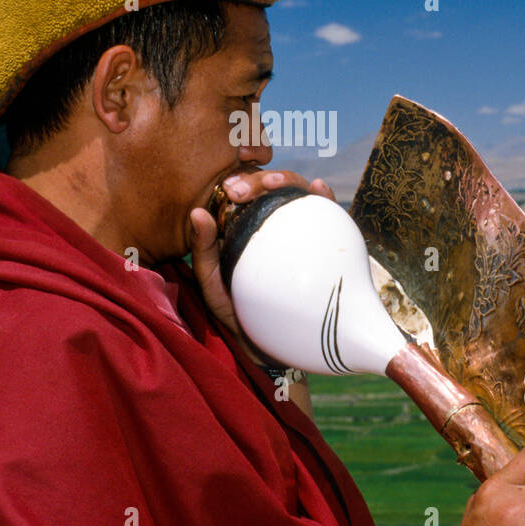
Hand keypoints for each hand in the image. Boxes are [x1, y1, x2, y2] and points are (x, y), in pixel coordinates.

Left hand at [189, 170, 335, 341]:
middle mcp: (272, 223)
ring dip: (288, 180)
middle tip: (242, 192)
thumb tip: (198, 212)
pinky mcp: (323, 243)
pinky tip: (318, 189)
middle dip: (258, 178)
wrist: (275, 347)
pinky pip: (326, 215)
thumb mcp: (212, 285)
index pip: (244, 192)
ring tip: (275, 184)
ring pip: (296, 193)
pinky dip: (324, 196)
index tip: (231, 190)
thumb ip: (203, 252)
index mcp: (244, 226)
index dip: (239, 179)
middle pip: (269, 187)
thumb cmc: (238, 316)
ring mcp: (299, 231)